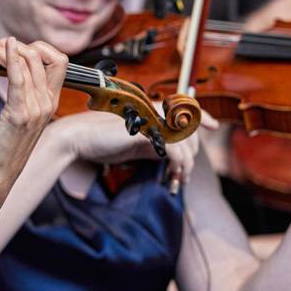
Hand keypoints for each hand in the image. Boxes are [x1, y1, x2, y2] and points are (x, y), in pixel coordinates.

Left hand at [0, 38, 67, 205]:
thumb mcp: (16, 119)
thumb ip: (20, 97)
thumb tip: (12, 72)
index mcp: (49, 103)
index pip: (59, 60)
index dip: (36, 47)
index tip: (9, 48)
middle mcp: (47, 103)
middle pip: (44, 55)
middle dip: (17, 44)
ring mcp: (36, 109)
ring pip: (27, 61)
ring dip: (0, 49)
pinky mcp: (18, 115)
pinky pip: (18, 77)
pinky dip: (8, 58)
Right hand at [50, 105, 217, 183]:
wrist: (76, 139)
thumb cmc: (98, 143)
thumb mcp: (131, 146)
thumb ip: (150, 147)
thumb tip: (168, 156)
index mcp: (148, 113)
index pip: (183, 110)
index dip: (201, 116)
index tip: (214, 126)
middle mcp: (152, 113)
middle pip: (188, 129)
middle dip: (191, 155)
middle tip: (181, 176)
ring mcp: (149, 120)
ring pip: (184, 140)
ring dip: (185, 164)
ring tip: (177, 179)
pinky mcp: (145, 131)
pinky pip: (173, 148)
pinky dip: (177, 164)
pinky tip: (172, 174)